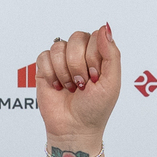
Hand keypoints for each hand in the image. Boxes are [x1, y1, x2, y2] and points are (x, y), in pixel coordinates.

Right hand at [35, 25, 121, 147]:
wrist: (75, 129)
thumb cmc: (96, 108)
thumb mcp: (112, 82)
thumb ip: (111, 53)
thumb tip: (105, 27)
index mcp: (99, 54)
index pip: (95, 36)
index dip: (93, 56)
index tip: (94, 77)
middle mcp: (80, 54)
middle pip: (76, 37)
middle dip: (78, 64)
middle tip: (81, 84)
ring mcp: (62, 60)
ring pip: (59, 47)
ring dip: (64, 72)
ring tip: (70, 87)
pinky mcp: (45, 69)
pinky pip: (44, 56)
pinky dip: (51, 74)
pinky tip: (57, 87)